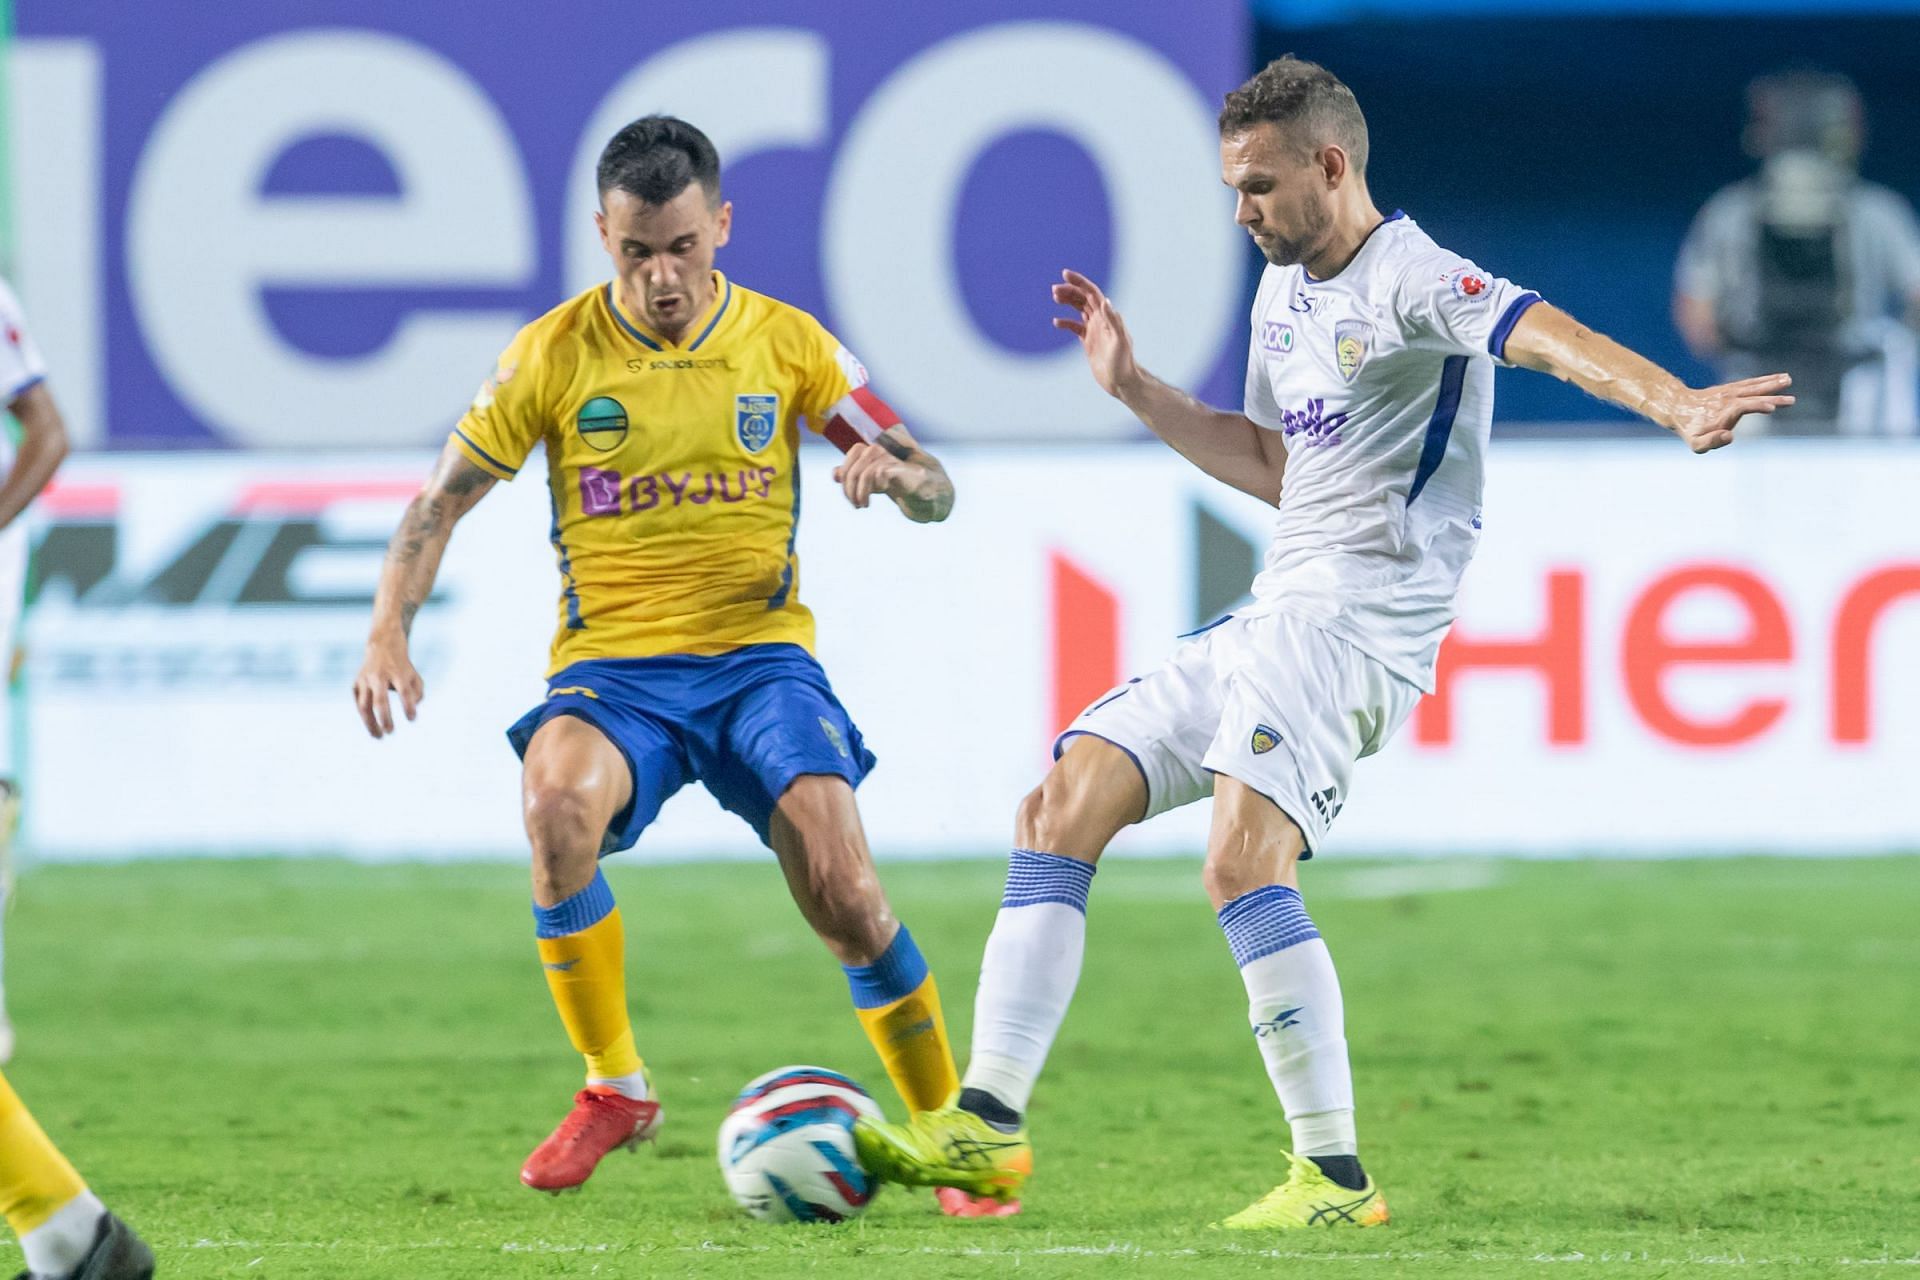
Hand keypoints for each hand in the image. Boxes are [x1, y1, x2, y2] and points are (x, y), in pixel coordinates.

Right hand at [353, 634, 423, 737]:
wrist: (382, 646)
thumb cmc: (402, 667)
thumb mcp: (414, 676)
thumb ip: (417, 694)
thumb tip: (411, 709)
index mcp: (397, 672)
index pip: (404, 692)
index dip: (408, 707)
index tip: (412, 719)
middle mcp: (379, 676)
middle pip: (380, 700)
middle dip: (385, 718)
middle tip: (390, 732)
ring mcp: (365, 679)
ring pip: (364, 705)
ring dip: (370, 724)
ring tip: (378, 736)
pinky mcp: (355, 683)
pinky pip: (359, 704)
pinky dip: (365, 717)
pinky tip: (372, 726)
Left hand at [834, 440, 920, 509]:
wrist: (924, 492)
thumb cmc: (899, 484)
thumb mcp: (871, 481)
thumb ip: (853, 476)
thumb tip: (834, 474)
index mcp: (874, 451)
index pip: (852, 454)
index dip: (845, 473)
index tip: (849, 494)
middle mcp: (881, 451)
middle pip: (854, 466)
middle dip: (848, 488)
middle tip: (854, 504)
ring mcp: (890, 459)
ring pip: (863, 473)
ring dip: (858, 493)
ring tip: (862, 505)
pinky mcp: (898, 470)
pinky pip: (875, 475)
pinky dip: (868, 490)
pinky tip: (869, 501)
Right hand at [1051, 269, 1139, 399]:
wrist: (1121, 381)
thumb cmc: (1123, 362)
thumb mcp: (1119, 341)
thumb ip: (1113, 321)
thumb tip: (1105, 301)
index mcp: (1107, 317)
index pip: (1092, 293)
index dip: (1079, 282)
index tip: (1065, 274)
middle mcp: (1101, 320)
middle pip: (1083, 298)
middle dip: (1070, 290)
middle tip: (1054, 289)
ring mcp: (1094, 330)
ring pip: (1079, 309)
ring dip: (1067, 301)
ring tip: (1055, 297)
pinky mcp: (1088, 342)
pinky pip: (1075, 327)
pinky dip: (1066, 323)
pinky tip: (1056, 322)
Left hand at [1665, 373, 1793, 452]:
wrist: (1679, 407)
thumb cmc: (1690, 429)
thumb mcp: (1696, 443)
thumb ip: (1711, 441)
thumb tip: (1729, 436)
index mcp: (1725, 411)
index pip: (1744, 407)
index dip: (1757, 407)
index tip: (1772, 407)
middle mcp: (1729, 399)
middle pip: (1753, 395)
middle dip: (1772, 397)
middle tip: (1791, 400)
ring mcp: (1731, 392)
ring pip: (1754, 386)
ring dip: (1772, 383)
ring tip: (1788, 379)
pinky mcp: (1732, 388)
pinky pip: (1751, 383)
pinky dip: (1764, 380)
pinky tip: (1779, 377)